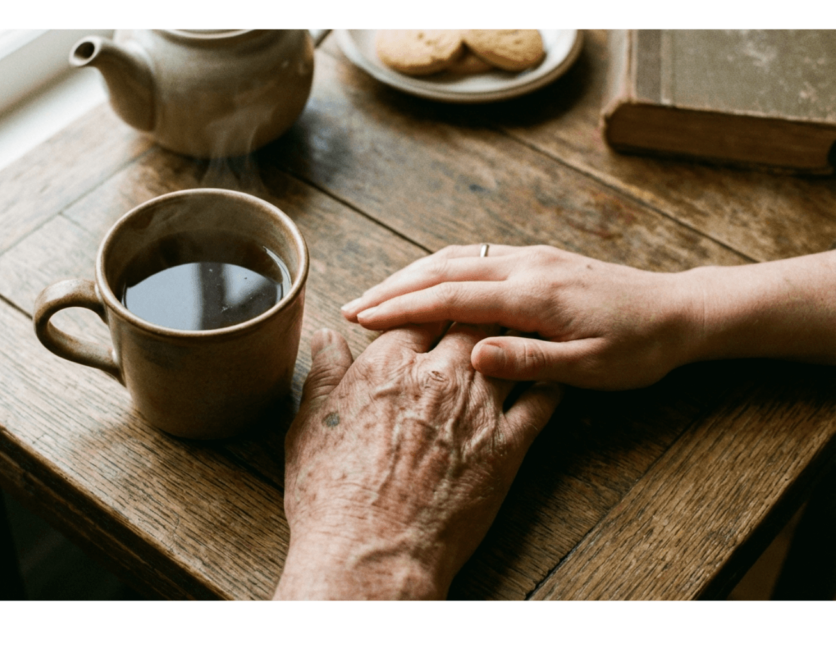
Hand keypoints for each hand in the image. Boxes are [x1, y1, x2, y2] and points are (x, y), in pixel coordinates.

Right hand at [273, 325, 560, 599]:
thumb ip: (324, 373)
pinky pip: (542, 402)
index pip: (419, 310)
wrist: (372, 554)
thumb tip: (326, 337)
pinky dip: (546, 383)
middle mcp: (439, 377)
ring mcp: (479, 410)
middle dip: (475, 311)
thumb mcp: (310, 425)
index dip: (427, 302)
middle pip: (470, 322)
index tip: (432, 305)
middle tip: (483, 307)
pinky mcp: (508, 447)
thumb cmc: (332, 495)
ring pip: (509, 352)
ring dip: (514, 337)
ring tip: (522, 328)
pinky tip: (545, 378)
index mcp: (390, 365)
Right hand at [341, 244, 700, 389]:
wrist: (679, 311)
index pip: (451, 297)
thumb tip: (474, 355)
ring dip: (411, 273)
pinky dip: (439, 266)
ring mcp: (531, 257)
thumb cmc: (638, 347)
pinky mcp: (538, 259)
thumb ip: (530, 360)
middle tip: (352, 307)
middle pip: (443, 268)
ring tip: (376, 295)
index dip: (401, 307)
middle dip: (393, 287)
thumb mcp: (589, 368)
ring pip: (456, 256)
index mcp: (534, 295)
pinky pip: (475, 255)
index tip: (362, 319)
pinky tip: (425, 280)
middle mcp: (526, 266)